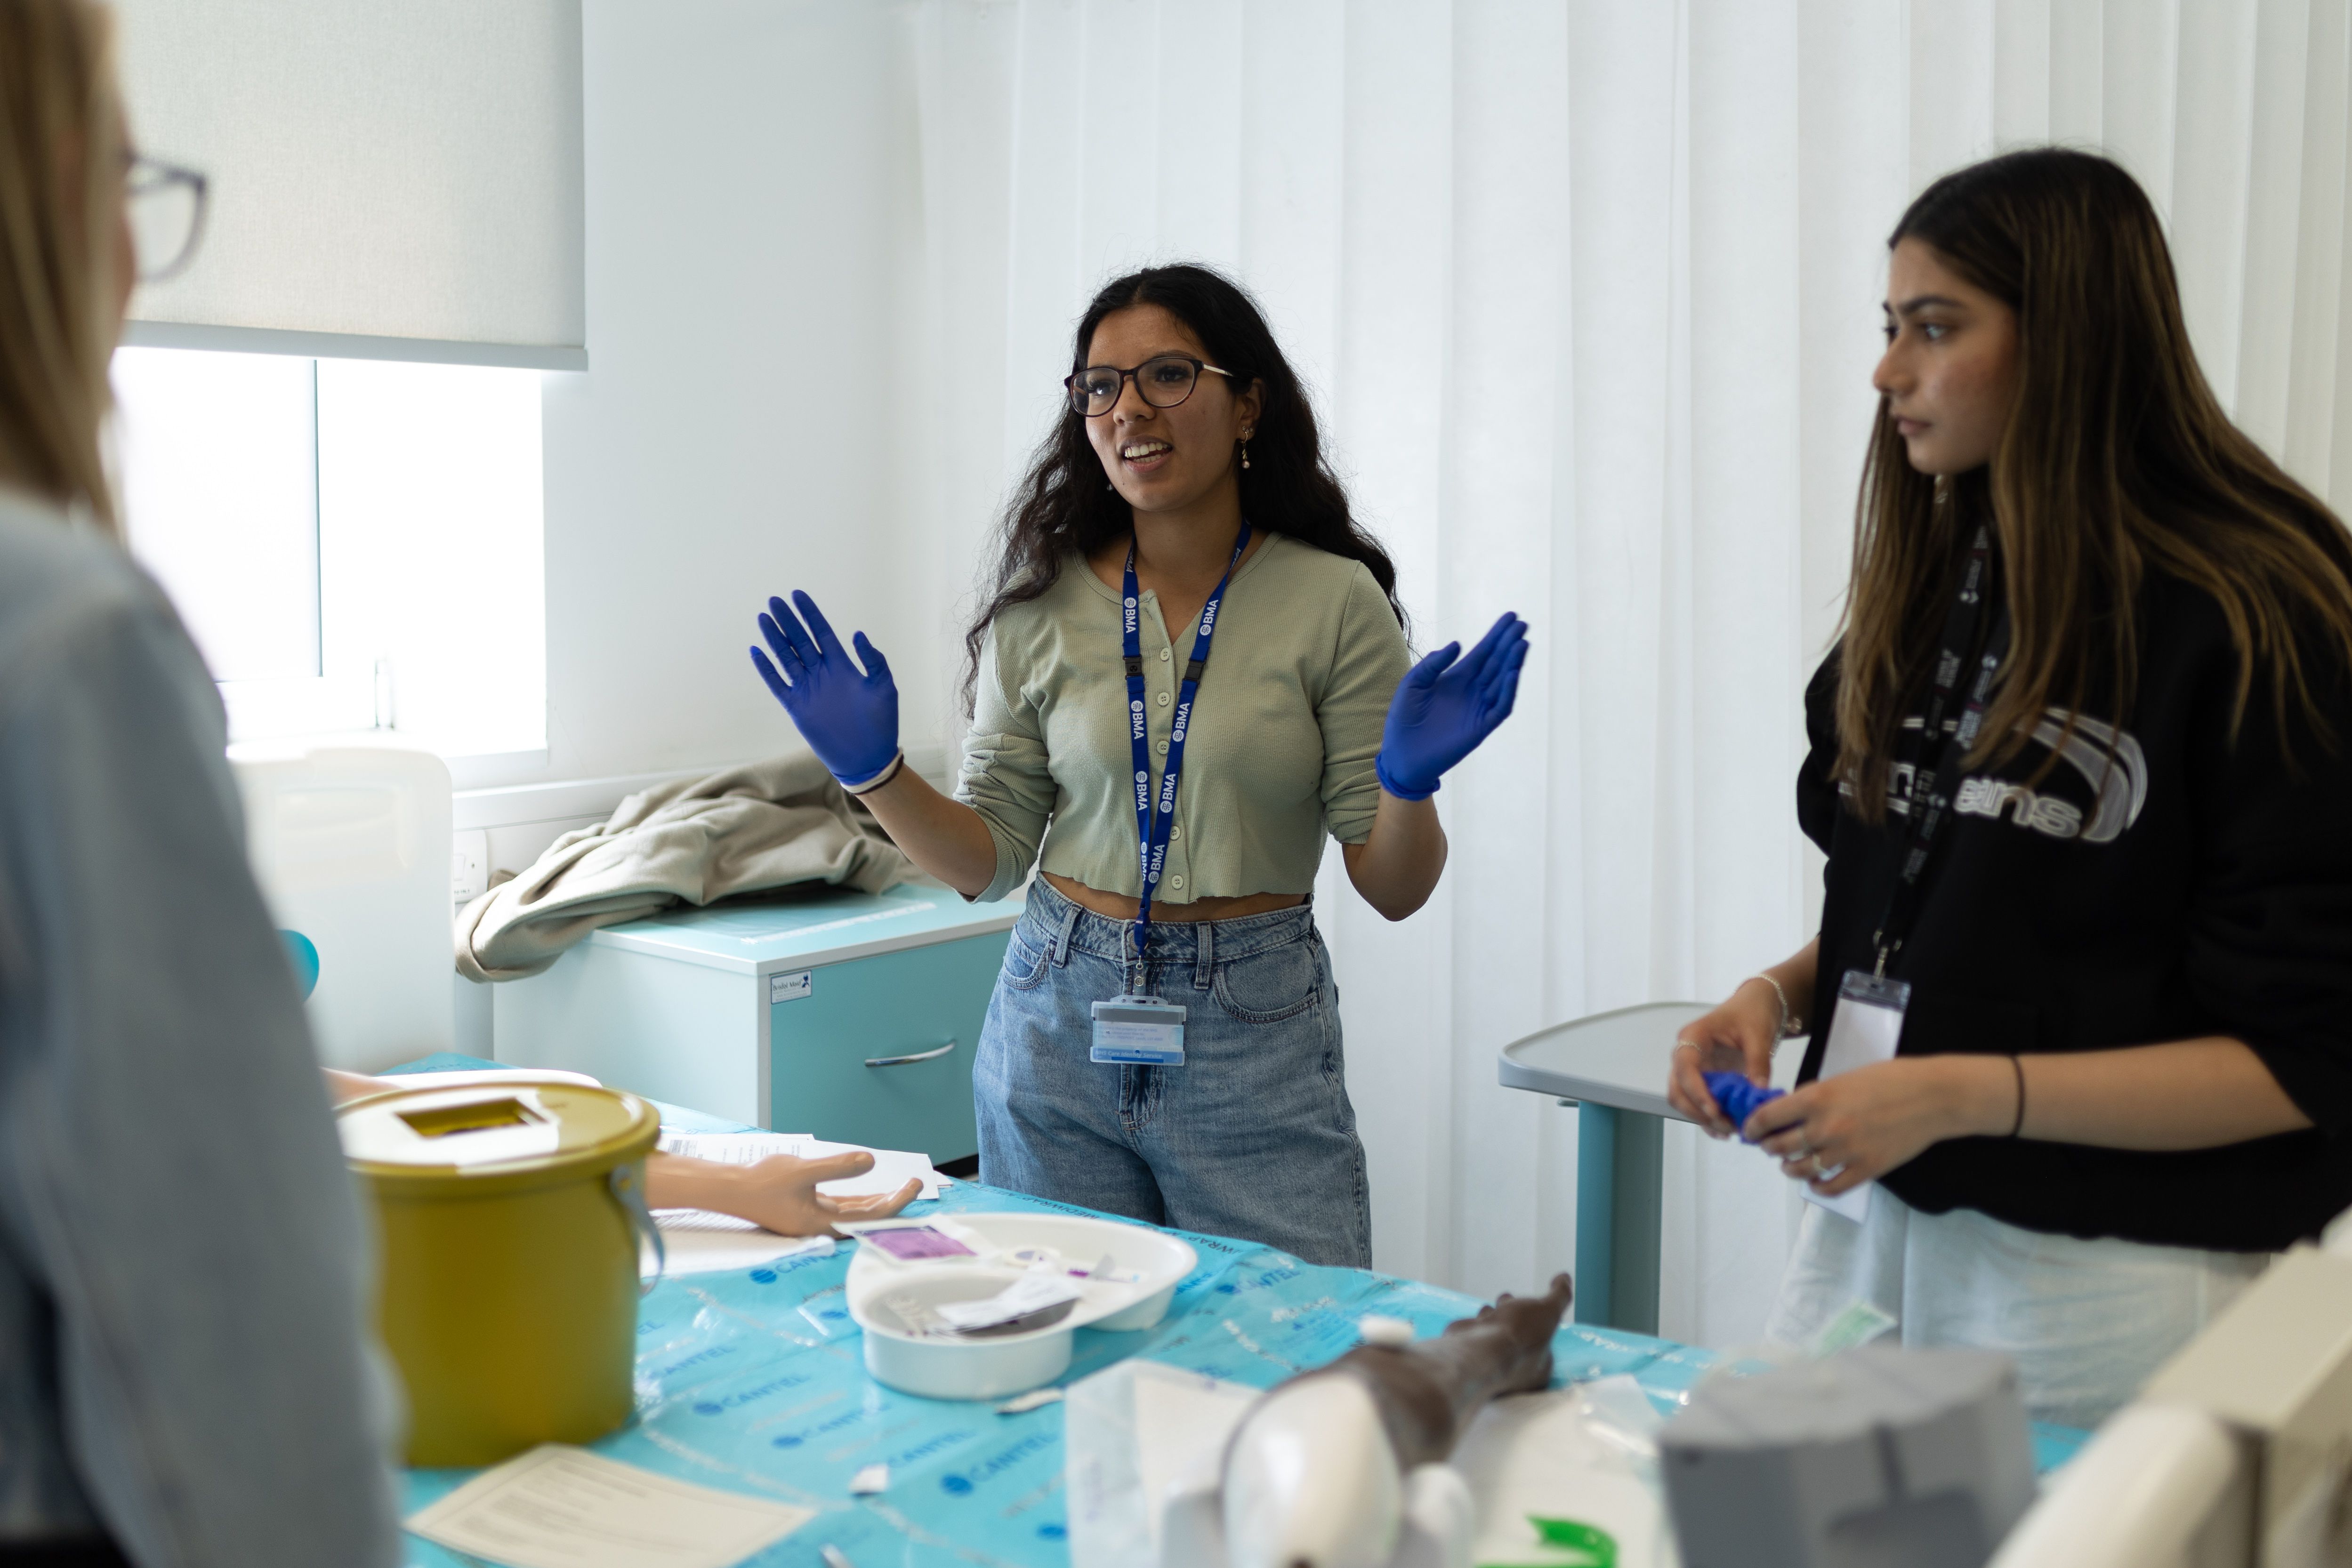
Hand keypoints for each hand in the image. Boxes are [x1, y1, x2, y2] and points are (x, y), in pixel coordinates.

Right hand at [651, 1150, 921, 1237]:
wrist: (731, 1189)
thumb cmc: (762, 1182)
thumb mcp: (802, 1171)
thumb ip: (837, 1168)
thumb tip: (870, 1162)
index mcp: (823, 1223)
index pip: (871, 1216)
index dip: (897, 1202)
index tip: (914, 1185)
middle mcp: (822, 1225)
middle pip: (868, 1218)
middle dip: (893, 1202)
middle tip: (914, 1184)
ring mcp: (815, 1218)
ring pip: (855, 1213)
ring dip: (877, 1202)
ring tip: (900, 1189)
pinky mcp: (808, 1209)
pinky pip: (840, 1207)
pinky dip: (857, 1200)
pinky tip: (870, 1191)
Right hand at [751, 591, 899, 785]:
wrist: (868, 757)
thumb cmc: (881, 723)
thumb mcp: (884, 688)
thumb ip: (873, 661)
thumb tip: (858, 634)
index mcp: (842, 666)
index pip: (821, 632)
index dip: (810, 614)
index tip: (798, 595)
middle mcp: (822, 673)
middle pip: (800, 640)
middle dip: (788, 620)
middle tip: (774, 600)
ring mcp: (808, 689)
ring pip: (786, 657)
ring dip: (775, 638)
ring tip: (764, 618)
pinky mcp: (797, 707)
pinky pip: (777, 684)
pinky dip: (767, 669)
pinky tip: (756, 651)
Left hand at [1375, 612, 1529, 798]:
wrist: (1401, 754)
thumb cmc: (1404, 719)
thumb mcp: (1412, 684)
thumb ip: (1432, 664)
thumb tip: (1458, 644)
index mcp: (1457, 678)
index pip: (1483, 652)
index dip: (1497, 635)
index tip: (1511, 617)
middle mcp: (1472, 691)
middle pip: (1496, 662)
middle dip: (1509, 643)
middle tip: (1522, 624)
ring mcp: (1479, 708)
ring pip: (1503, 681)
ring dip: (1513, 662)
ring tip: (1522, 643)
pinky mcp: (1481, 727)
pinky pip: (1501, 707)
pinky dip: (1508, 690)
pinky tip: (1512, 672)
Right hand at [1668, 980, 1781, 1136]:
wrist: (1755, 1007)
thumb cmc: (1751, 1013)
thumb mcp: (1758, 1034)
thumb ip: (1758, 1062)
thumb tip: (1759, 1091)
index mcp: (1693, 1037)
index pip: (1685, 1069)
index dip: (1696, 1092)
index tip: (1714, 1110)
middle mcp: (1686, 1055)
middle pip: (1677, 1090)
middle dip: (1697, 1112)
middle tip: (1726, 1125)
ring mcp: (1694, 1069)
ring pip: (1684, 1100)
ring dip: (1702, 1118)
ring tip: (1729, 1130)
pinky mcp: (1704, 1080)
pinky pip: (1698, 1103)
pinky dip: (1708, 1119)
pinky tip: (1725, 1130)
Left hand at [1744, 1056, 2007, 1195]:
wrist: (1932, 1097)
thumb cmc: (1890, 1079)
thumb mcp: (1843, 1078)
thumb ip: (1815, 1095)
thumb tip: (1791, 1109)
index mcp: (1816, 1098)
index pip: (1767, 1118)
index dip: (1752, 1127)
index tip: (1749, 1131)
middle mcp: (1826, 1127)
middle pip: (1779, 1146)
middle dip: (1768, 1147)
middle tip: (1768, 1146)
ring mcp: (1846, 1151)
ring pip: (1801, 1169)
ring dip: (1789, 1168)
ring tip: (1789, 1164)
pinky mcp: (1866, 1169)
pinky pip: (1831, 1187)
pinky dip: (1818, 1187)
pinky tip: (1816, 1182)